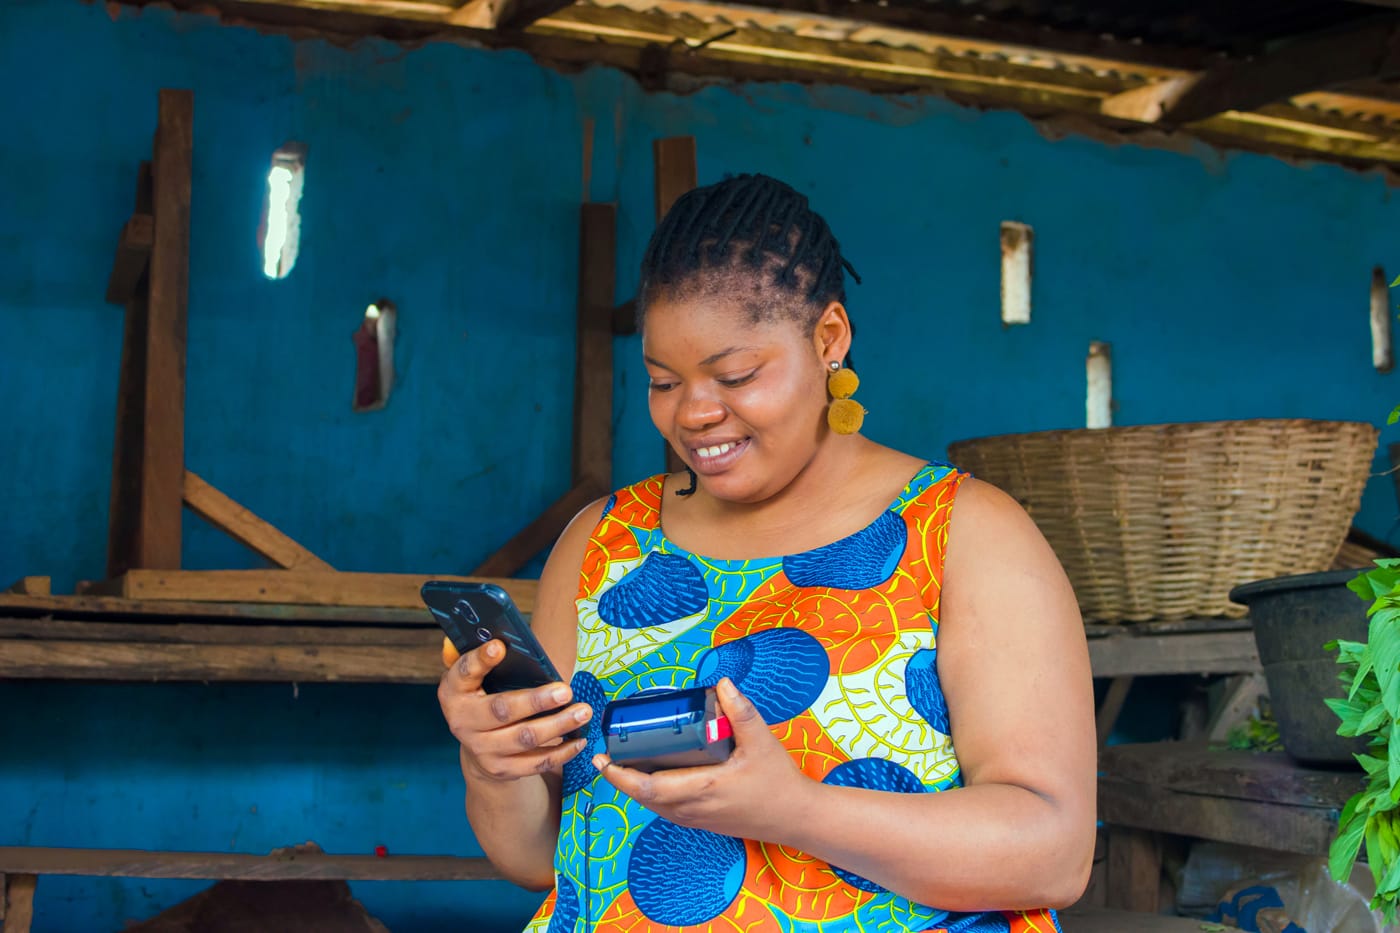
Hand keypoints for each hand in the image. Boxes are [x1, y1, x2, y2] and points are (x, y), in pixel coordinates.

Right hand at [437, 639, 591, 783]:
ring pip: (524, 737)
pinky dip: (561, 751)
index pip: (464, 673)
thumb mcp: (476, 677)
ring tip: (583, 711)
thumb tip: (495, 640)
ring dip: (558, 725)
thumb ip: (481, 658)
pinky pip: (535, 763)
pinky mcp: (502, 770)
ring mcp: (482, 750)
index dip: (480, 660)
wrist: (477, 746)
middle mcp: (463, 722)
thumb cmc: (484, 697)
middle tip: (566, 690)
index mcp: (453, 692)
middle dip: (536, 701)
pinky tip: (579, 739)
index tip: (499, 646)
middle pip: (502, 710)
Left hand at [592, 678, 808, 840]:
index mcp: (702, 789)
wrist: (797, 817)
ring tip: (622, 763)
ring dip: (635, 787)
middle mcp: (693, 809)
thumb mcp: (761, 740)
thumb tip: (722, 683)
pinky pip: (667, 809)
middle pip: (643, 798)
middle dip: (620, 778)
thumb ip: (741, 711)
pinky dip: (652, 794)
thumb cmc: (778, 781)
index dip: (620, 775)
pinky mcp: (703, 821)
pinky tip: (653, 776)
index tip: (603, 758)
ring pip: (654, 806)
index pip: (649, 787)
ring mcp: (697, 819)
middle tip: (605, 754)